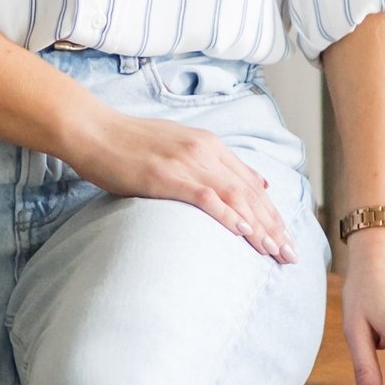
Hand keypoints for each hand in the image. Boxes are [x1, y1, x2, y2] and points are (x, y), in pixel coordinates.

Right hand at [58, 95, 297, 263]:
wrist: (93, 130)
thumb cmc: (129, 143)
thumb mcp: (180, 145)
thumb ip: (217, 162)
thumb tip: (256, 181)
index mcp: (210, 145)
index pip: (251, 185)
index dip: (272, 213)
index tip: (286, 239)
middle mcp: (205, 151)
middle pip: (250, 194)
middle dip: (274, 226)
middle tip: (291, 255)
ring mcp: (187, 163)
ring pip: (235, 198)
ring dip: (258, 228)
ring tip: (275, 252)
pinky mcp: (167, 176)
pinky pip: (206, 198)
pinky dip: (228, 216)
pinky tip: (244, 234)